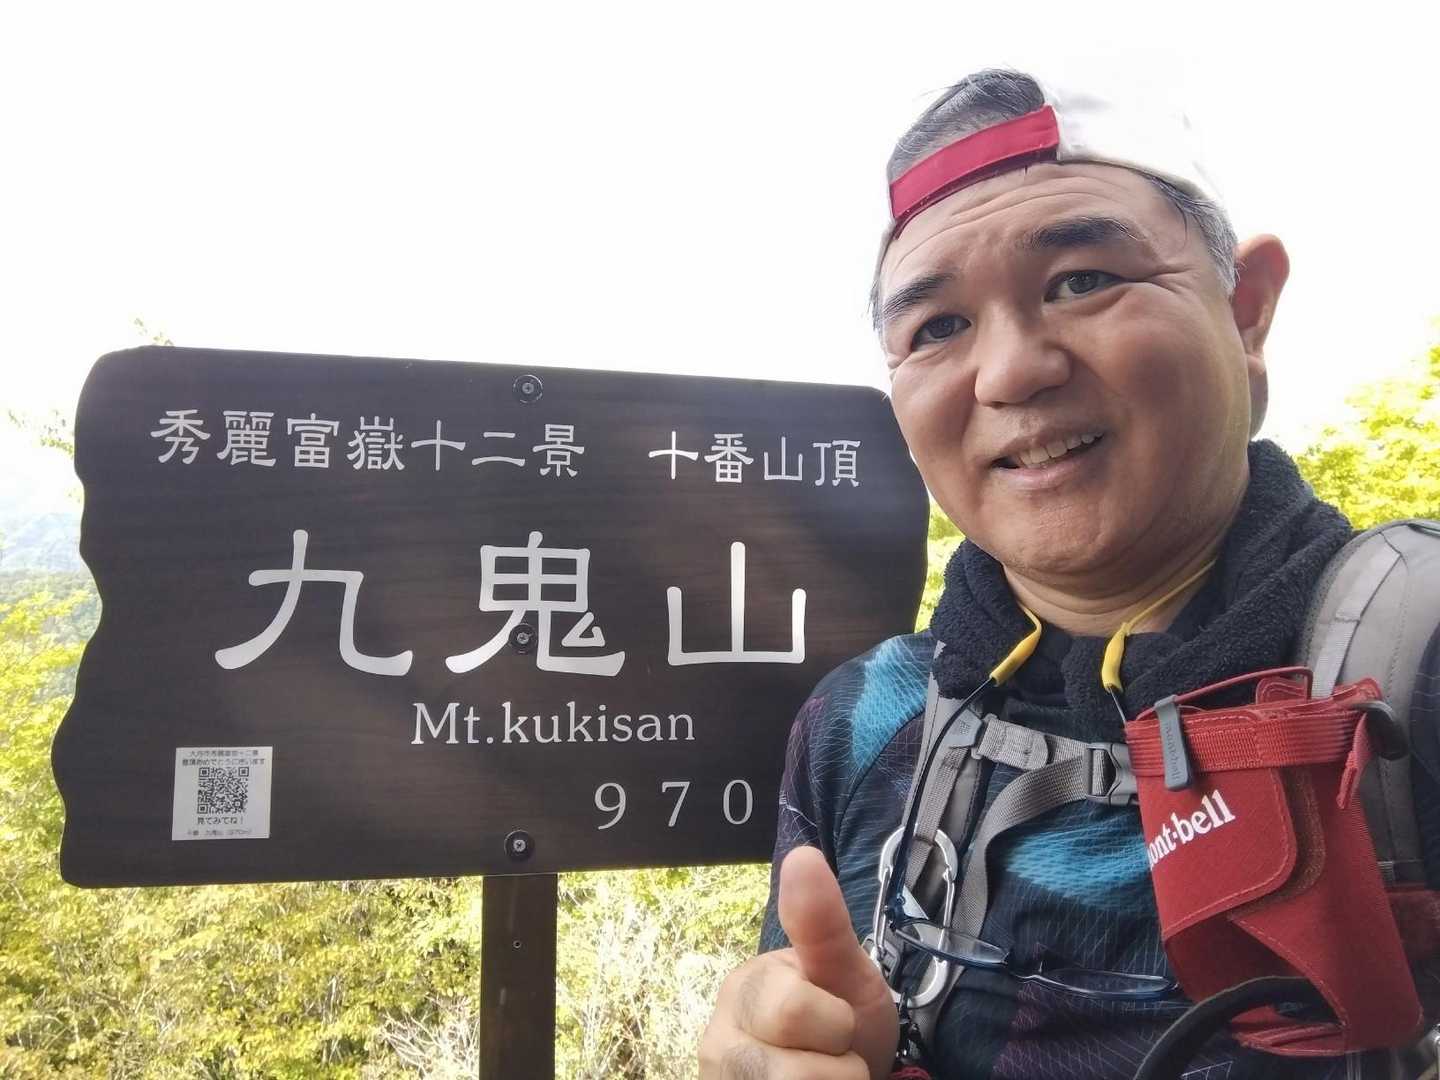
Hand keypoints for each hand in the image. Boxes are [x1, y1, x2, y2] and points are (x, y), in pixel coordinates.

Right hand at [699, 846, 899, 1078]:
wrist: (846, 1070)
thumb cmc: (842, 1014)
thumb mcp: (847, 972)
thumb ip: (822, 923)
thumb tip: (802, 855)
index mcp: (742, 992)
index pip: (792, 1013)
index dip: (835, 1024)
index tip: (838, 1021)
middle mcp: (718, 1045)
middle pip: (789, 1075)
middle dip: (835, 1070)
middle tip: (833, 1055)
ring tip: (823, 1079)